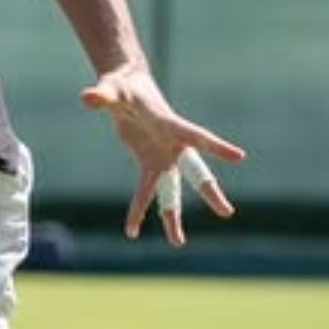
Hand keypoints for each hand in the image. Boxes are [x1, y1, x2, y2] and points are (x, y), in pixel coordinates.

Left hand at [82, 64, 246, 245]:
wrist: (126, 88)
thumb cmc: (121, 85)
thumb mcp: (110, 88)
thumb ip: (102, 95)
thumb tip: (88, 98)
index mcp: (168, 122)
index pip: (195, 135)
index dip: (216, 145)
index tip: (240, 157)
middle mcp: (171, 144)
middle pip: (194, 171)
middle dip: (209, 192)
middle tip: (227, 213)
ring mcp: (162, 156)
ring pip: (172, 190)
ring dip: (173, 216)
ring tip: (177, 243)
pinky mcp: (148, 163)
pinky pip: (146, 191)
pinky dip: (139, 209)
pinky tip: (132, 231)